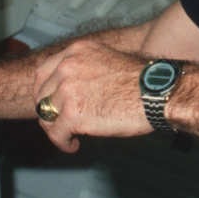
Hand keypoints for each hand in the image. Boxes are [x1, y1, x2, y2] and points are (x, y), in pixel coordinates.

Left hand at [32, 38, 152, 152]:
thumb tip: (74, 91)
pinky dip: (62, 142)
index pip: (43, 72)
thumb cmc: (142, 81)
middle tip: (58, 124)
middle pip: (41, 95)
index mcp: (76, 52)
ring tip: (68, 137)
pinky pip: (56, 133)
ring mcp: (68, 90)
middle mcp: (67, 67)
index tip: (49, 104)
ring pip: (46, 116)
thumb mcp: (106, 61)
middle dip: (47, 113)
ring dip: (55, 130)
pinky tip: (73, 145)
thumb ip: (85, 70)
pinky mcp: (73, 114)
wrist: (157, 93)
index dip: (42, 91)